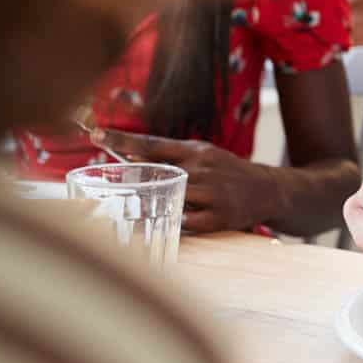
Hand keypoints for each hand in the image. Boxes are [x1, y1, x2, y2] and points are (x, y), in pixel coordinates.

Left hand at [92, 128, 275, 233]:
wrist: (268, 189)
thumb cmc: (227, 172)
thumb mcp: (204, 155)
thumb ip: (172, 157)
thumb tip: (131, 156)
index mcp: (196, 151)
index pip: (152, 143)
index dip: (123, 139)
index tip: (95, 134)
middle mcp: (203, 169)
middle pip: (158, 173)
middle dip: (131, 179)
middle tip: (106, 184)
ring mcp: (213, 193)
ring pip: (171, 199)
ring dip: (149, 207)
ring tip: (125, 215)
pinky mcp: (221, 217)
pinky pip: (188, 224)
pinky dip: (172, 226)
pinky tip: (161, 228)